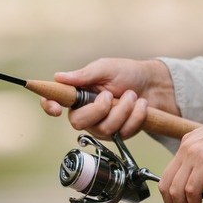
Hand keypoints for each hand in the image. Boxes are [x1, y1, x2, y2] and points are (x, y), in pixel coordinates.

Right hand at [40, 58, 178, 138]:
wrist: (153, 85)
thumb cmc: (127, 73)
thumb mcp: (105, 68)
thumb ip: (84, 74)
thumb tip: (59, 77)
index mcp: (77, 93)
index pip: (54, 102)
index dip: (49, 106)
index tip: (57, 109)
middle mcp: (86, 112)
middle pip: (78, 122)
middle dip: (99, 109)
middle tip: (110, 94)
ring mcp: (101, 125)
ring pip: (104, 128)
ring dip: (123, 109)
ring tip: (132, 95)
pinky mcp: (118, 134)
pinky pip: (123, 132)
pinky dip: (136, 116)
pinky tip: (140, 105)